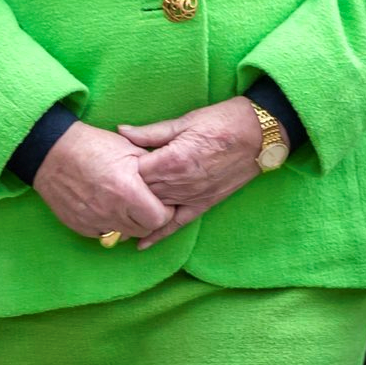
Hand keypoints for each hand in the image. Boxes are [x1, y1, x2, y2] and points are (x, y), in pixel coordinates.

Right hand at [32, 121, 173, 244]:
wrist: (52, 151)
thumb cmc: (92, 145)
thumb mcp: (128, 148)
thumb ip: (151, 169)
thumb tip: (165, 182)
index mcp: (127, 191)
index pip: (160, 219)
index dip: (165, 211)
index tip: (161, 202)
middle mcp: (112, 210)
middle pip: (144, 230)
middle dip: (149, 218)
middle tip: (145, 203)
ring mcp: (94, 221)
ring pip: (125, 235)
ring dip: (130, 223)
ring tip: (125, 204)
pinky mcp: (80, 226)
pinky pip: (105, 233)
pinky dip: (110, 224)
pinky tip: (106, 206)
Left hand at [119, 99, 266, 246]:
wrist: (258, 134)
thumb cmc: (221, 121)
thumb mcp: (183, 121)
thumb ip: (150, 132)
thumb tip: (121, 130)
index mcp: (173, 160)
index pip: (136, 172)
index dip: (122, 170)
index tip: (110, 166)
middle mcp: (181, 183)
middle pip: (143, 193)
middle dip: (126, 192)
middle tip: (107, 191)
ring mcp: (193, 196)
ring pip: (157, 209)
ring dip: (136, 212)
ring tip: (113, 216)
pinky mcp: (204, 204)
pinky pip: (178, 223)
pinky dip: (160, 234)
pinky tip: (141, 243)